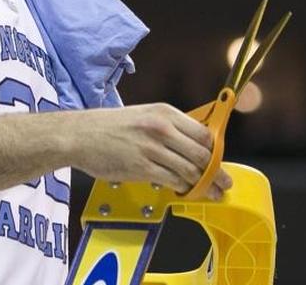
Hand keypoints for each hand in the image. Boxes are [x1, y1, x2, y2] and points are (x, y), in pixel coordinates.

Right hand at [69, 103, 232, 198]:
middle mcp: (162, 128)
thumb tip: (192, 145)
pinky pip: (172, 180)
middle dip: (217, 172)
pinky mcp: (142, 167)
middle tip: (224, 183)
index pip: (204, 133)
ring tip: (211, 193)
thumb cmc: (111, 126)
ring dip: (204, 185)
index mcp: (166, 113)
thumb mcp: (144, 115)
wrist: (81, 134)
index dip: (216, 151)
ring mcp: (152, 148)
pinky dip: (183, 189)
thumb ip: (169, 128)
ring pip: (190, 170)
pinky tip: (186, 193)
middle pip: (201, 153)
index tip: (219, 161)